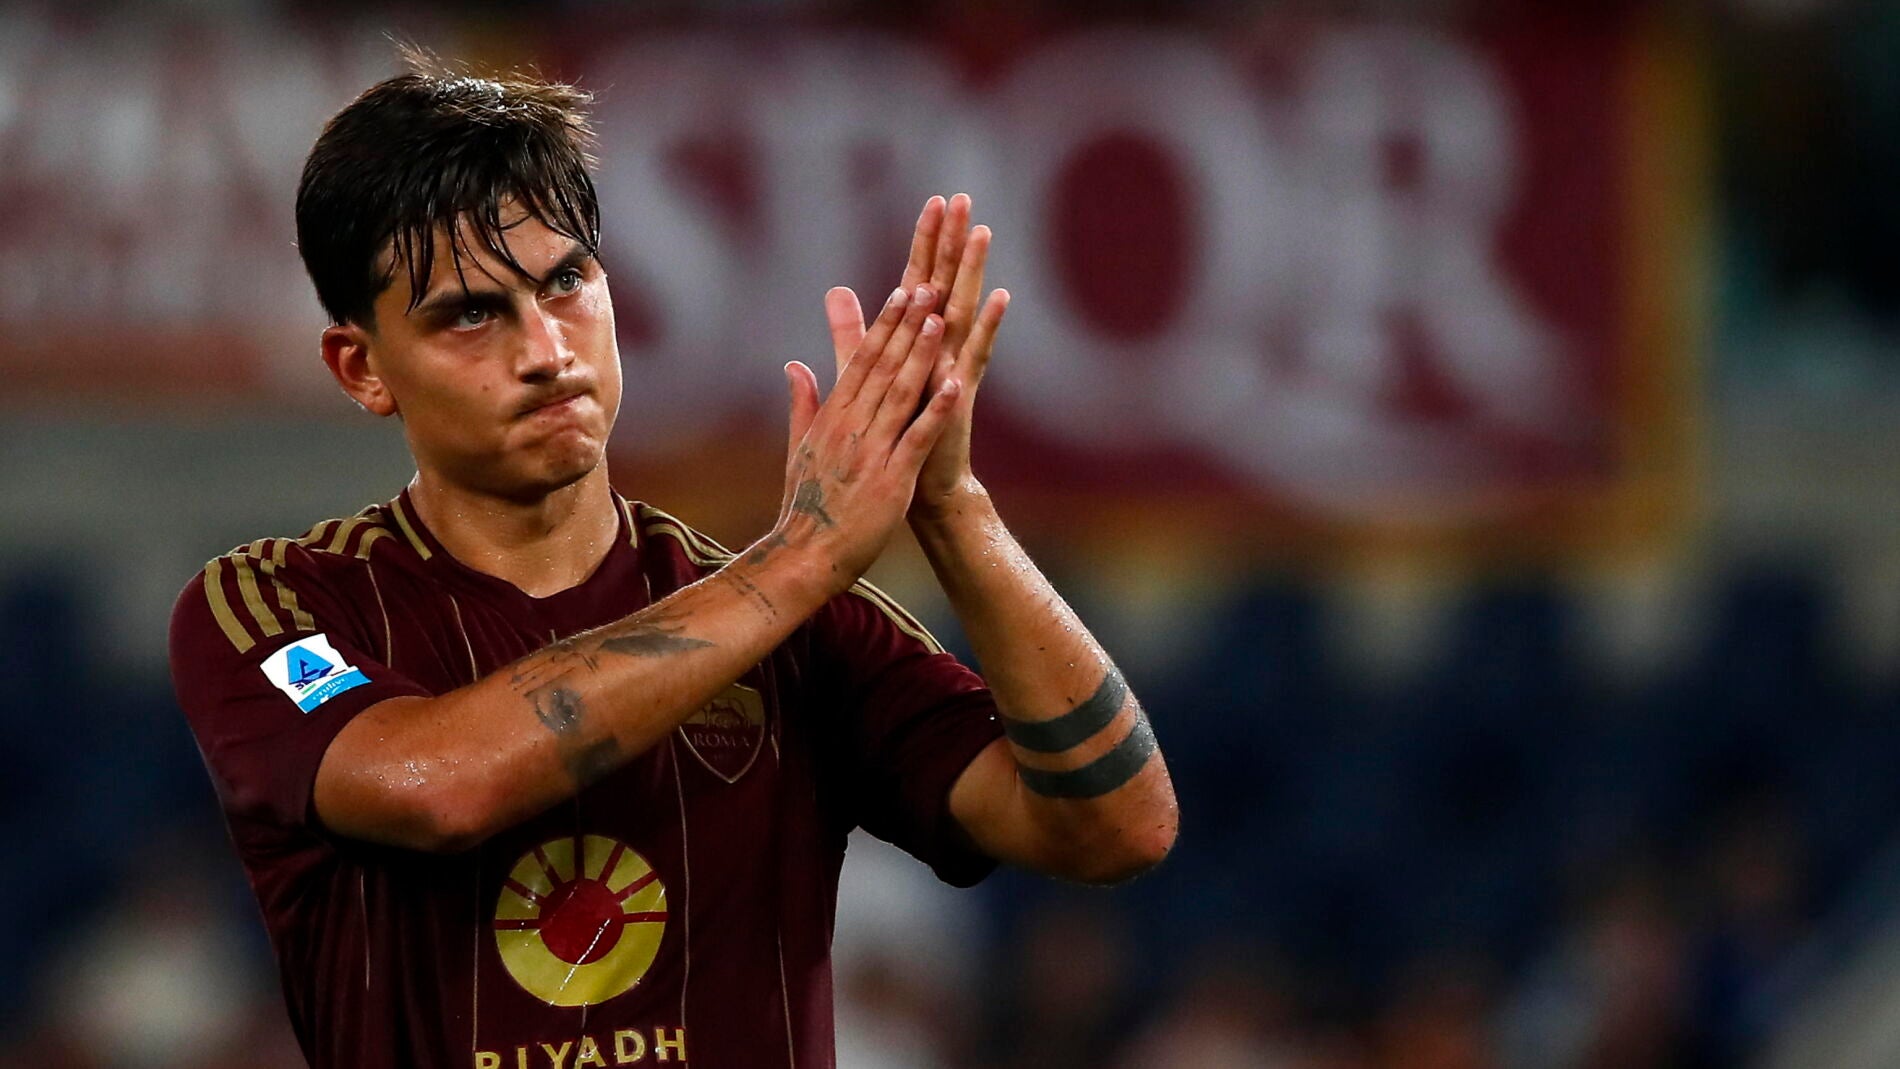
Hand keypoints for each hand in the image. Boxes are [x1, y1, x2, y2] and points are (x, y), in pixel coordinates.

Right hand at [776, 283, 961, 591]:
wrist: (806, 557)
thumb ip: (802, 405)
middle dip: (907, 325)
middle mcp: (850, 427)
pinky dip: (935, 409)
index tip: (902, 291)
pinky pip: (917, 438)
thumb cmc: (805, 507)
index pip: (860, 361)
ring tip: (941, 319)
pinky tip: (955, 382)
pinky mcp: (892, 480)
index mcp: (832, 418)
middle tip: (929, 286)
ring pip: (900, 394)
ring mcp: (871, 452)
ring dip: (921, 354)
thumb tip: (795, 366)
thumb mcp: (798, 449)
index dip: (883, 325)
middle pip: (882, 366)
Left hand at [823, 194, 1008, 517]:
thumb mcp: (866, 371)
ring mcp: (953, 366)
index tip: (934, 201)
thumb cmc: (895, 429)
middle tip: (962, 198)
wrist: (922, 483)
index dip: (925, 242)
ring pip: (963, 308)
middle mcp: (940, 346)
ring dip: (972, 270)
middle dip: (951, 241)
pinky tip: (999, 296)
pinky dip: (986, 326)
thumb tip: (835, 291)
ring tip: (981, 231)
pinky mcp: (960, 393)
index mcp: (915, 339)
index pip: (920, 279)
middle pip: (946, 282)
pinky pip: (975, 354)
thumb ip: (852, 331)